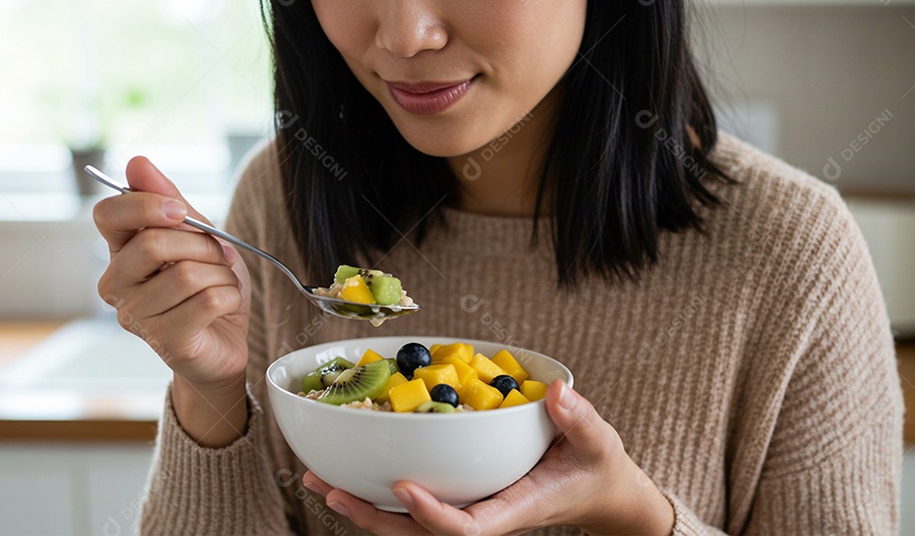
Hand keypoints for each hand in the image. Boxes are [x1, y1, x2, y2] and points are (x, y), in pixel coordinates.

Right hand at [94, 156, 251, 444]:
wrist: (227, 342)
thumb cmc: (208, 287)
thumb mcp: (197, 236)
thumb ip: (169, 200)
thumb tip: (136, 162)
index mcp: (120, 252)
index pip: (107, 214)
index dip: (145, 204)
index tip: (180, 210)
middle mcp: (117, 285)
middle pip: (153, 244)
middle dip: (202, 244)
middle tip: (219, 255)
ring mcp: (137, 317)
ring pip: (187, 275)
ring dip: (221, 274)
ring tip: (221, 284)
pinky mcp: (166, 342)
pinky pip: (208, 301)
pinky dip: (230, 297)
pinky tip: (224, 306)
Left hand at [304, 381, 674, 534]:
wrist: (594, 488)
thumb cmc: (594, 467)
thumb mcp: (598, 443)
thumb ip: (581, 420)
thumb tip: (557, 392)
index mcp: (513, 510)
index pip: (466, 529)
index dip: (431, 514)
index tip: (402, 488)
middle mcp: (482, 515)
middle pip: (419, 533)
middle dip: (373, 517)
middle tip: (330, 490)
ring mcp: (466, 508)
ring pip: (406, 523)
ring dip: (361, 506)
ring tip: (317, 481)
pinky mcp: (457, 494)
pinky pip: (410, 502)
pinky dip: (374, 489)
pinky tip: (341, 471)